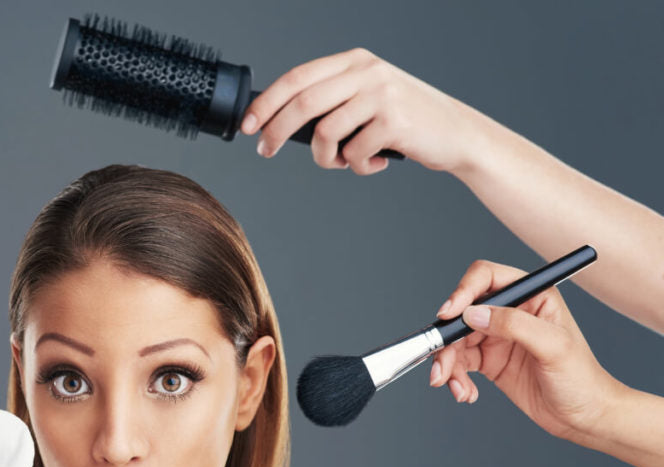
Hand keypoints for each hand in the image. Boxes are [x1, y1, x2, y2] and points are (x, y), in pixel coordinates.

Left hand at [241, 48, 483, 174]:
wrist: (457, 133)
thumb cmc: (405, 121)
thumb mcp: (368, 96)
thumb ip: (332, 100)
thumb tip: (281, 124)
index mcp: (354, 61)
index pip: (297, 78)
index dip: (266, 103)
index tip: (247, 125)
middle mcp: (366, 72)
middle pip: (302, 104)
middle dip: (276, 131)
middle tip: (266, 150)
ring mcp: (381, 95)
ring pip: (325, 133)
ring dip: (326, 158)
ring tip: (343, 162)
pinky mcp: (394, 122)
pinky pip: (354, 154)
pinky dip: (358, 167)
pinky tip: (374, 163)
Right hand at [428, 258, 621, 441]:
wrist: (585, 418)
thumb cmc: (582, 379)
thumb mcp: (554, 347)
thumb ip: (514, 325)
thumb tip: (473, 314)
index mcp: (532, 296)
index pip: (486, 278)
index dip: (463, 292)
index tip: (448, 315)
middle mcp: (511, 312)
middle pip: (463, 313)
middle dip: (447, 339)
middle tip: (442, 364)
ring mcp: (498, 337)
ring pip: (456, 340)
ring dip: (447, 363)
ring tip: (452, 386)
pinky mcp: (489, 361)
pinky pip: (459, 363)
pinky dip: (455, 378)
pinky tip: (466, 393)